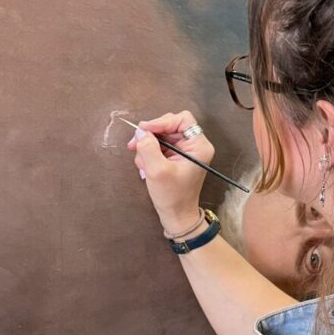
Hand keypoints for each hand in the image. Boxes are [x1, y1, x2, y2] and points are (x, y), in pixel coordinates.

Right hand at [127, 110, 214, 233]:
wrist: (176, 215)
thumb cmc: (172, 195)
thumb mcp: (157, 171)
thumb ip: (148, 148)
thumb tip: (140, 131)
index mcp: (199, 146)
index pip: (182, 119)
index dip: (162, 121)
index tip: (144, 130)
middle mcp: (194, 145)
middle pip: (170, 126)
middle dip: (151, 135)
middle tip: (134, 145)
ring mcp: (185, 151)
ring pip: (162, 136)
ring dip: (147, 147)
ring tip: (142, 164)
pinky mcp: (175, 158)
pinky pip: (159, 146)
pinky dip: (149, 154)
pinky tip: (145, 168)